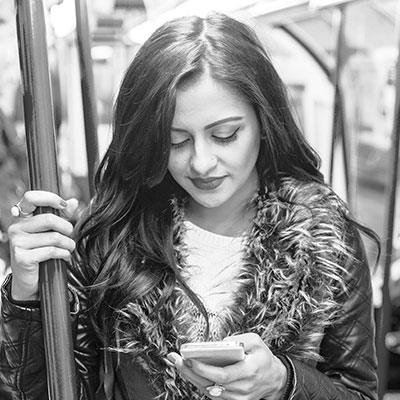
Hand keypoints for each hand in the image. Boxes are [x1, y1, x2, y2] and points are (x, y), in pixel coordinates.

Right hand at [8, 191, 78, 300]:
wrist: (29, 279)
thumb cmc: (40, 251)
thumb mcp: (50, 230)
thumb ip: (61, 215)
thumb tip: (73, 201)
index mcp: (21, 217)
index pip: (31, 197)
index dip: (50, 198)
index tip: (65, 206)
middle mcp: (16, 227)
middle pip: (50, 219)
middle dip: (67, 228)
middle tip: (69, 235)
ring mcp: (17, 242)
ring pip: (54, 237)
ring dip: (68, 244)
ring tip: (69, 248)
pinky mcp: (23, 257)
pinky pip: (52, 251)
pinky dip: (64, 254)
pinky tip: (65, 257)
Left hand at [168, 333, 286, 398]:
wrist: (275, 379)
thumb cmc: (263, 358)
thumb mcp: (257, 341)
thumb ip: (241, 339)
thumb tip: (221, 343)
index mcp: (249, 371)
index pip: (223, 374)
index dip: (204, 369)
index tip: (190, 358)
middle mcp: (242, 387)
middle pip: (211, 384)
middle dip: (190, 371)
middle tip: (175, 359)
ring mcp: (237, 397)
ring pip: (209, 390)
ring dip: (191, 377)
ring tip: (177, 362)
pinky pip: (212, 394)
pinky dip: (199, 383)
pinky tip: (188, 371)